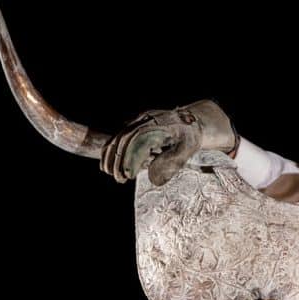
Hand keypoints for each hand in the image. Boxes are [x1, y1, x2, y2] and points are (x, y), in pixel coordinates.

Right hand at [100, 99, 238, 184]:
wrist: (191, 121)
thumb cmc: (190, 137)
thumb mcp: (187, 150)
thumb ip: (171, 163)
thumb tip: (153, 180)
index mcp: (159, 125)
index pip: (139, 142)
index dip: (131, 159)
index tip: (128, 176)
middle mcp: (146, 119)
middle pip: (126, 138)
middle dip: (119, 160)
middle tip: (119, 179)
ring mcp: (138, 120)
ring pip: (118, 136)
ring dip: (111, 156)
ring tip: (110, 174)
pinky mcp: (134, 124)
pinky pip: (118, 135)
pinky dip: (111, 150)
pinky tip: (107, 165)